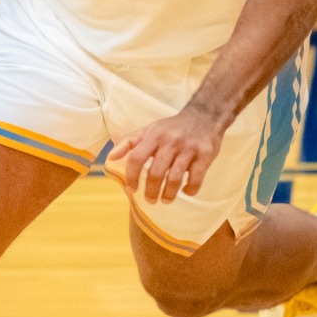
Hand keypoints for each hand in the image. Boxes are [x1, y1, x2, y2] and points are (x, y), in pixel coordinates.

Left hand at [110, 106, 226, 204]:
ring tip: (166, 200)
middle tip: (151, 200)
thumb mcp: (149, 130)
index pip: (136, 157)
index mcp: (154, 135)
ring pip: (175, 178)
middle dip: (151, 191)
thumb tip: (110, 157)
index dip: (131, 176)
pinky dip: (190, 189)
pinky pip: (196, 178)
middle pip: (156, 172)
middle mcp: (170, 141)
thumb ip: (129, 142)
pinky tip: (187, 191)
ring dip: (169, 194)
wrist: (204, 116)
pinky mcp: (205, 155)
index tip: (131, 189)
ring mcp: (188, 148)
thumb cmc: (172, 128)